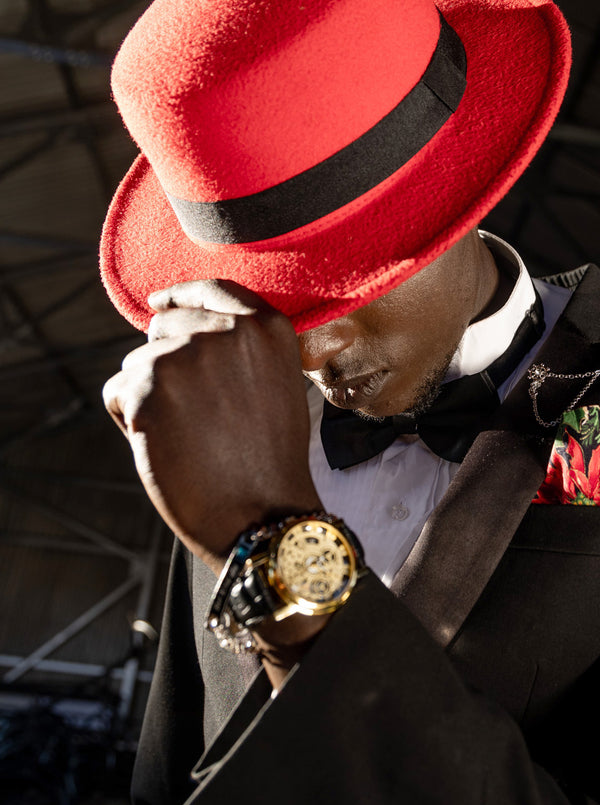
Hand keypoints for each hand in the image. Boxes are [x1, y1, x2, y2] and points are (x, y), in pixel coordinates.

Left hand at [103, 280, 321, 575]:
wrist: (262, 515)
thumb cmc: (267, 460)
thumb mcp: (276, 383)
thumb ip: (240, 346)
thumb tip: (179, 322)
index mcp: (265, 327)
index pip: (208, 290)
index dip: (178, 297)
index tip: (158, 303)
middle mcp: (226, 331)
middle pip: (164, 326)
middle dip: (167, 362)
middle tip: (196, 415)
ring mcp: (185, 356)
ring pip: (137, 362)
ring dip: (149, 396)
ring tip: (187, 437)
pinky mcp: (147, 387)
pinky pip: (118, 392)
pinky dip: (131, 420)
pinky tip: (165, 447)